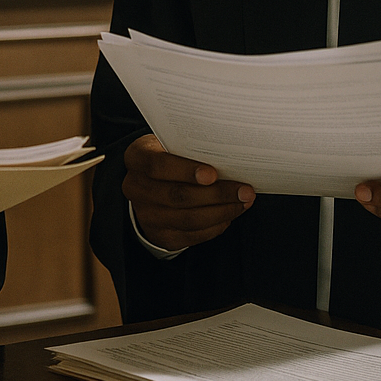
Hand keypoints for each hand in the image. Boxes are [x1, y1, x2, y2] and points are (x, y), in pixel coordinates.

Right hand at [122, 134, 254, 250]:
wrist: (149, 184)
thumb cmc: (169, 156)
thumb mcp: (170, 144)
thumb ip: (189, 148)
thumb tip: (228, 155)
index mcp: (136, 158)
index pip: (157, 165)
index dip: (185, 170)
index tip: (213, 173)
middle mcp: (136, 188)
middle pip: (178, 196)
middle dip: (216, 194)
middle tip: (244, 190)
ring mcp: (146, 215)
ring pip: (189, 219)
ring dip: (222, 211)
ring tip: (244, 201)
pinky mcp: (161, 236)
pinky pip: (193, 235)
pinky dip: (216, 225)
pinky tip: (231, 214)